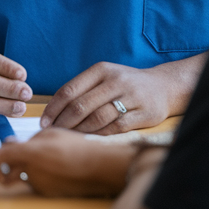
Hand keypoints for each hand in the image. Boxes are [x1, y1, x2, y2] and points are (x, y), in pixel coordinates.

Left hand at [0, 127, 138, 197]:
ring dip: (33, 169)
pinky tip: (62, 170)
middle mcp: (30, 170)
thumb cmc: (79, 147)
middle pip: (10, 170)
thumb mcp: (54, 134)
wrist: (99, 167)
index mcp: (30, 153)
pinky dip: (45, 177)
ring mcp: (37, 184)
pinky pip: (38, 183)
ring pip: (25, 176)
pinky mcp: (46, 193)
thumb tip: (12, 144)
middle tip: (29, 158)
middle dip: (14, 166)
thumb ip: (29, 139)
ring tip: (55, 160)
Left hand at [40, 62, 177, 133]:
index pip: (69, 90)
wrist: (164, 86)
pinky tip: (91, 137)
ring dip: (79, 131)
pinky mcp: (144, 113)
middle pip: (81, 106)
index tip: (44, 123)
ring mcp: (132, 96)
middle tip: (54, 134)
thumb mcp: (105, 78)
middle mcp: (118, 80)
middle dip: (63, 123)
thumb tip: (51, 116)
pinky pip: (115, 127)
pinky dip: (99, 134)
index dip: (53, 109)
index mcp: (103, 70)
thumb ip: (81, 91)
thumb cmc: (126, 85)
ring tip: (70, 138)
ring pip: (97, 118)